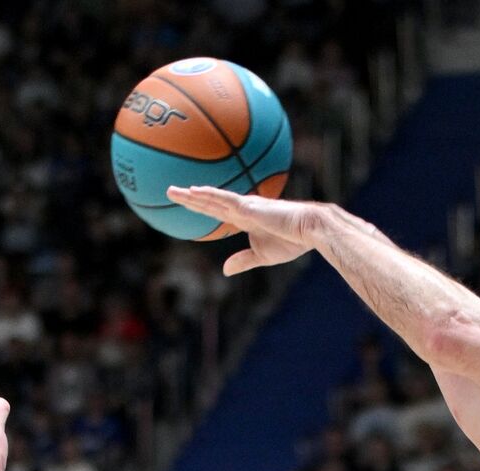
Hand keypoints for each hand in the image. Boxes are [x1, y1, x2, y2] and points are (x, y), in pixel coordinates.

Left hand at [166, 186, 320, 274]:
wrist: (310, 230)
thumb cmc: (291, 241)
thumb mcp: (261, 255)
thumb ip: (242, 260)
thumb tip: (225, 270)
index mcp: (244, 219)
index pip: (216, 212)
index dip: (200, 208)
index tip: (184, 203)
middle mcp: (241, 209)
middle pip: (209, 203)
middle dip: (189, 198)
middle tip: (169, 192)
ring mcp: (244, 206)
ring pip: (213, 199)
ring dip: (192, 195)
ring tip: (172, 191)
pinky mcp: (249, 207)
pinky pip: (225, 199)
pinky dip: (210, 195)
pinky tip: (196, 191)